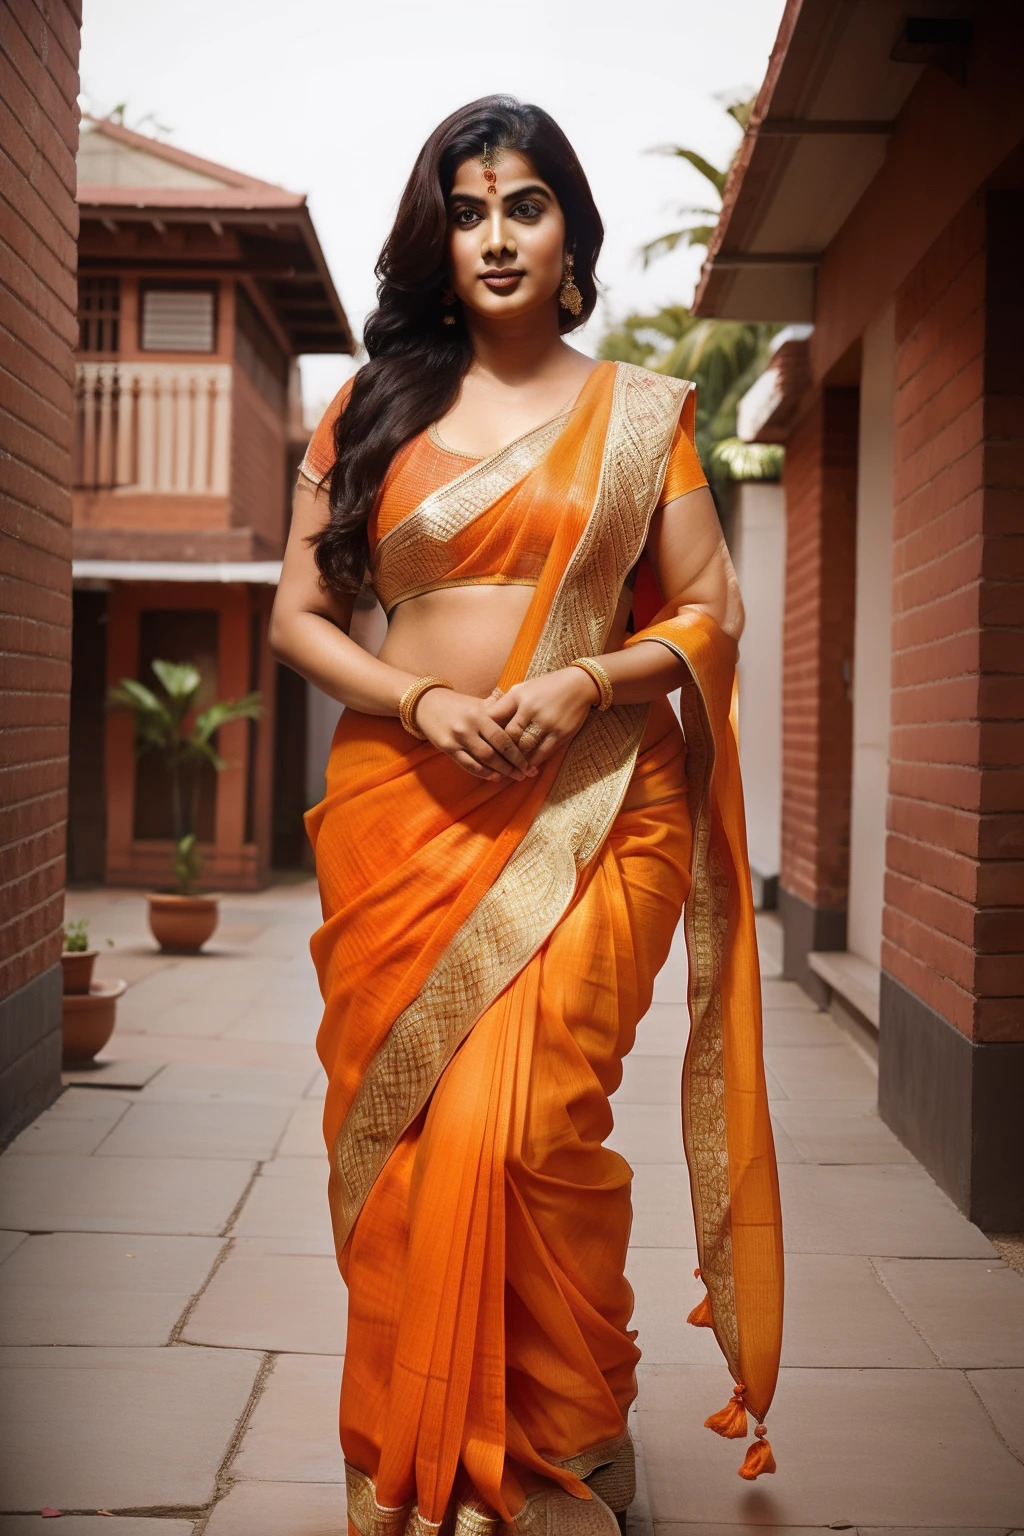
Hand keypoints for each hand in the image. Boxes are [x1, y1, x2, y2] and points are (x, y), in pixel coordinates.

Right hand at [413, 687, 536, 781]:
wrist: (426, 704)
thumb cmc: (458, 704)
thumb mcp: (478, 703)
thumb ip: (498, 711)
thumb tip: (523, 718)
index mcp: (480, 713)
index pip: (503, 736)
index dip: (518, 752)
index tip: (530, 762)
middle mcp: (469, 726)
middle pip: (495, 751)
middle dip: (512, 765)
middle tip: (525, 774)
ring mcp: (457, 738)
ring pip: (483, 760)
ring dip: (500, 771)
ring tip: (512, 777)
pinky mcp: (446, 747)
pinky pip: (468, 765)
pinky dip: (482, 773)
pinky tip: (494, 776)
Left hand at [484, 667, 599, 770]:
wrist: (580, 685)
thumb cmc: (546, 687)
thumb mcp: (523, 688)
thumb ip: (505, 703)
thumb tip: (485, 718)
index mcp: (518, 695)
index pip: (494, 717)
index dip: (486, 732)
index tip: (482, 744)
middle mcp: (530, 708)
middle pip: (507, 737)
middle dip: (499, 751)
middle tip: (493, 763)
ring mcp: (546, 722)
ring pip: (524, 748)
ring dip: (515, 761)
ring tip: (508, 769)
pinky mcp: (561, 733)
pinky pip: (543, 753)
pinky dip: (533, 762)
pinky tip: (527, 768)